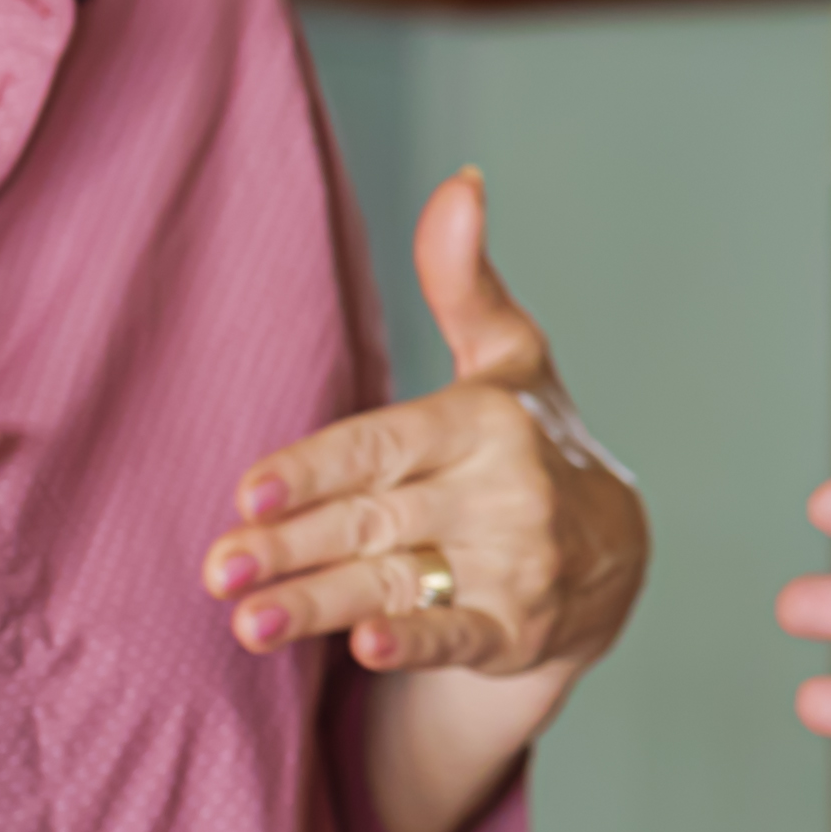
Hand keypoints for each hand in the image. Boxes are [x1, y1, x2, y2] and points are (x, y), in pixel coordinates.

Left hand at [208, 169, 648, 685]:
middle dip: (291, 544)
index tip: (249, 488)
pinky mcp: (515, 630)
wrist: (613, 556)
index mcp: (487, 422)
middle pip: (375, 518)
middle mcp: (505, 494)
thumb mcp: (507, 355)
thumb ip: (463, 278)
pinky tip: (363, 651)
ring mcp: (515, 567)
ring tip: (245, 622)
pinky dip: (412, 646)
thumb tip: (460, 180)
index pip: (385, 444)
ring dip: (319, 604)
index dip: (317, 468)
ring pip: (397, 582)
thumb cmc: (529, 439)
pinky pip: (454, 637)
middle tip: (217, 566)